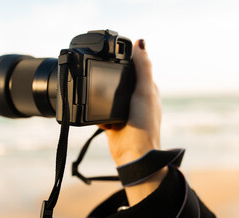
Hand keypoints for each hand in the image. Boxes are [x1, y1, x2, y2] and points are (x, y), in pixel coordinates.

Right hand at [100, 39, 160, 165]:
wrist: (132, 154)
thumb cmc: (144, 124)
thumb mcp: (144, 92)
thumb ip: (142, 68)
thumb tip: (141, 42)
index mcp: (147, 90)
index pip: (137, 68)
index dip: (127, 58)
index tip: (114, 51)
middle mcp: (136, 99)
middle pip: (120, 81)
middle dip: (109, 76)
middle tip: (97, 68)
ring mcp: (124, 111)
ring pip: (109, 96)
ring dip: (101, 94)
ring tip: (92, 88)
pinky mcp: (112, 122)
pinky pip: (101, 111)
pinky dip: (96, 110)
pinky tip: (92, 109)